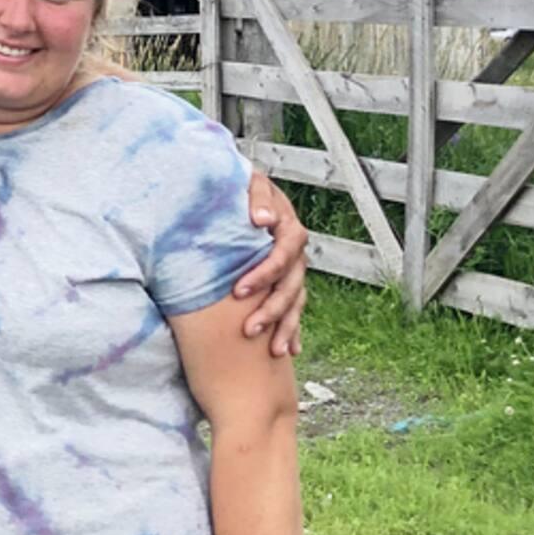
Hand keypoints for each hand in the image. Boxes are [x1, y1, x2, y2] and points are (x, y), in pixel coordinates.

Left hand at [234, 171, 306, 357]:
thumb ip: (258, 198)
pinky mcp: (286, 283)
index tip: (238, 290)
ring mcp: (294, 271)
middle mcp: (296, 254)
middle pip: (291, 286)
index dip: (264, 274)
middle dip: (272, 310)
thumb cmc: (243, 187)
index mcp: (289, 230)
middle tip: (249, 328)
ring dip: (285, 327)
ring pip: (295, 303)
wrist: (245, 192)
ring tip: (273, 349)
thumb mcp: (250, 183)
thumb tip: (262, 220)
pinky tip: (291, 351)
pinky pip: (294, 310)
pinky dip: (292, 330)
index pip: (282, 256)